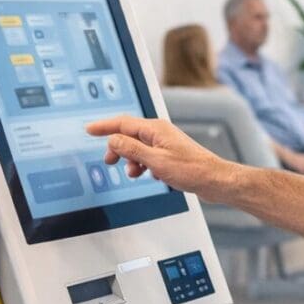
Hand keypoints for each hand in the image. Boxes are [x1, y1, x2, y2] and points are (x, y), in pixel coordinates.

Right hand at [86, 115, 233, 199]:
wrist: (213, 180)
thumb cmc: (191, 170)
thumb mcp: (155, 161)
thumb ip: (131, 149)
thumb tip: (113, 140)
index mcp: (155, 129)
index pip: (123, 123)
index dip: (104, 127)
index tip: (90, 129)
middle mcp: (160, 133)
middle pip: (129, 135)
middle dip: (117, 148)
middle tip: (110, 161)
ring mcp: (165, 144)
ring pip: (138, 148)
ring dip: (131, 160)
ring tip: (133, 173)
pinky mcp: (170, 155)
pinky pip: (149, 157)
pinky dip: (144, 166)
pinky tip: (150, 175)